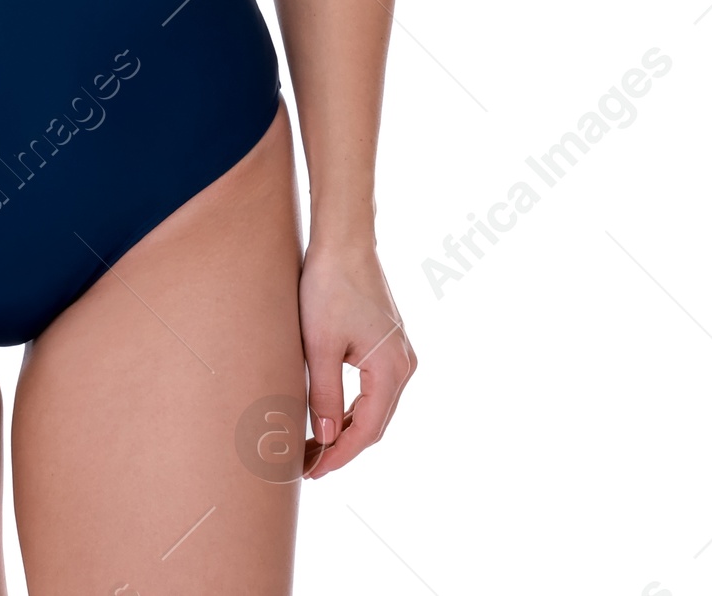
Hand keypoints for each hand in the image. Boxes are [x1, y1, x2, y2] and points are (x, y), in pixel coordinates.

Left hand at [298, 239, 415, 478]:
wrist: (344, 240)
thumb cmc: (328, 286)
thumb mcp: (319, 345)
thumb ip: (323, 395)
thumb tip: (324, 438)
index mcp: (392, 370)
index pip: (366, 430)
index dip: (338, 455)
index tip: (312, 471)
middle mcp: (404, 366)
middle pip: (374, 424)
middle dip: (341, 448)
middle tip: (307, 465)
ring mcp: (399, 354)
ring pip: (373, 408)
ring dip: (345, 429)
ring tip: (312, 446)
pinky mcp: (388, 344)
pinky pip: (372, 389)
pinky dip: (351, 407)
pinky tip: (328, 416)